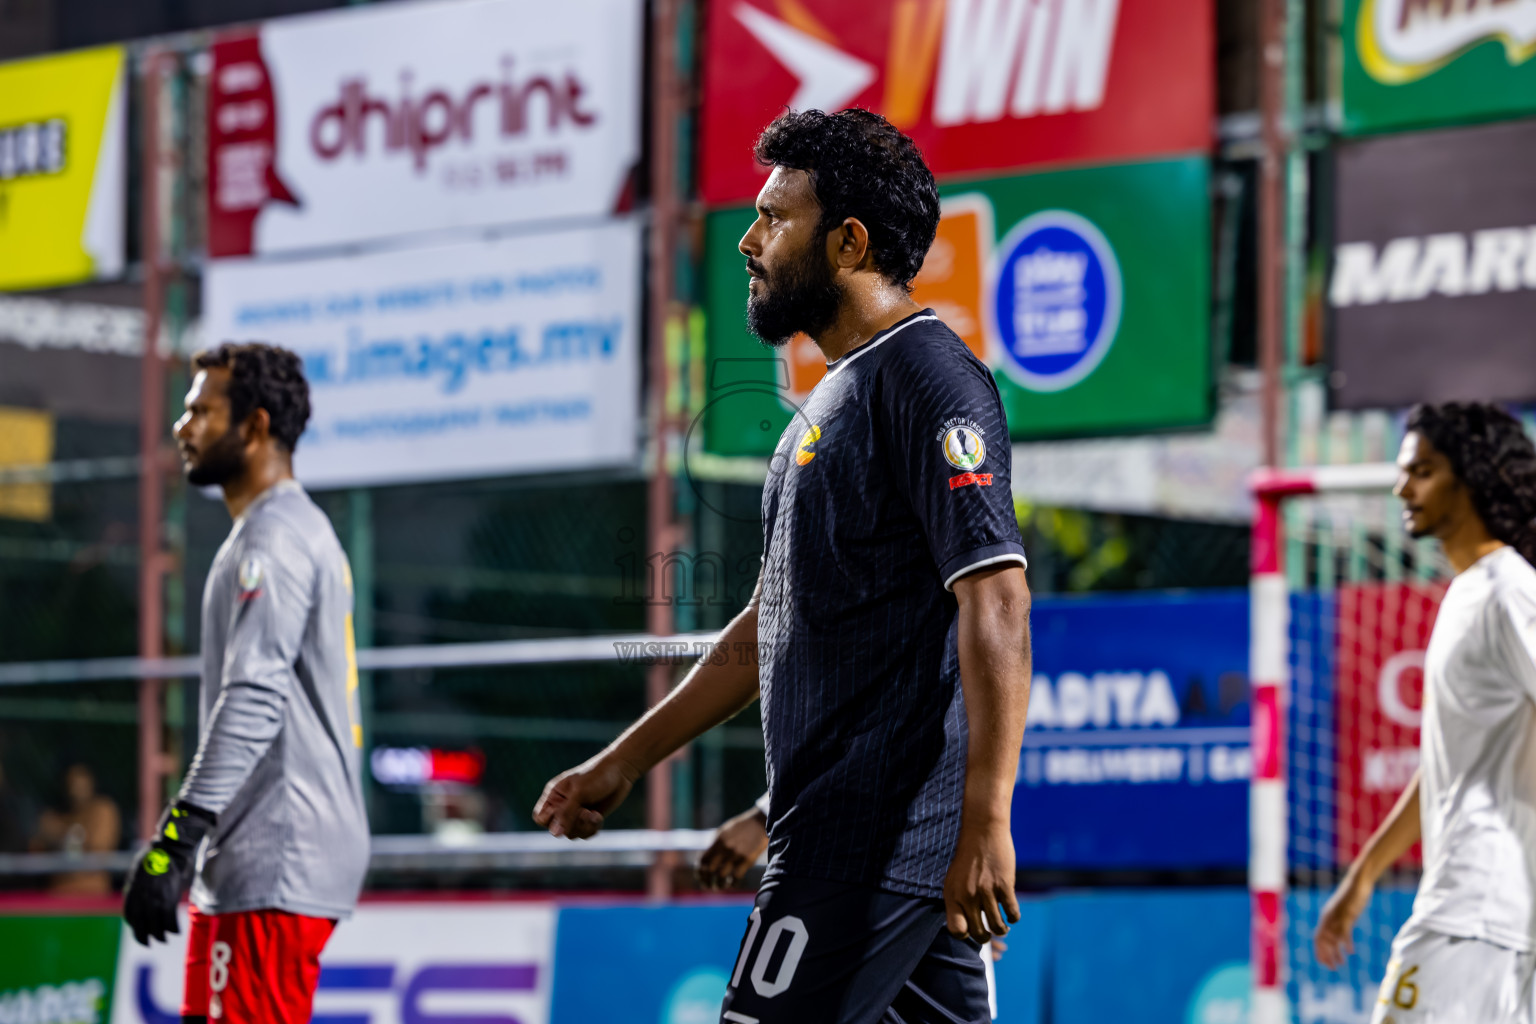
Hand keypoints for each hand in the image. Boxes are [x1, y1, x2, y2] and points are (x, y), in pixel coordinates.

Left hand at [122, 802, 214, 945]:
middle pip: (140, 926)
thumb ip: (139, 887)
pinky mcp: (168, 900)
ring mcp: (155, 901)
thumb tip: (141, 895)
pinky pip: (170, 920)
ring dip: (160, 936)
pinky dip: (173, 928)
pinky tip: (176, 931)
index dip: (134, 926)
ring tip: (165, 939)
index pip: (130, 916)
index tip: (139, 931)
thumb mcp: (140, 873)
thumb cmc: (156, 857)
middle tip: (149, 944)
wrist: (169, 850)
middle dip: (144, 938)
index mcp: (132, 893)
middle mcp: (141, 900)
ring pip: (156, 926)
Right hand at [533, 754, 637, 838]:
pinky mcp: (588, 818)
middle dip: (572, 824)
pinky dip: (592, 828)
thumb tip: (555, 834)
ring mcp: (575, 813)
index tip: (565, 812)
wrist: (620, 772)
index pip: (540, 818)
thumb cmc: (597, 777)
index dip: (551, 821)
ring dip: (585, 827)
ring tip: (594, 814)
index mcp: (554, 795)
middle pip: (556, 830)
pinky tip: (599, 817)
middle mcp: (562, 805)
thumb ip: (566, 813)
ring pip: (571, 834)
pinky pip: (584, 834)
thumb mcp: (579, 794)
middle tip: (586, 811)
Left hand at [697, 806, 768, 889]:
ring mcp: (736, 855)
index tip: (701, 877)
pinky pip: (736, 877)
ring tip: (719, 886)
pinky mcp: (747, 860)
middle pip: (710, 870)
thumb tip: (705, 861)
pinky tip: (731, 883)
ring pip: (721, 876)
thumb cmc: (741, 828)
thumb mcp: (724, 832)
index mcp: (718, 841)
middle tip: (708, 885)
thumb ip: (715, 845)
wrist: (760, 823)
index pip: (703, 860)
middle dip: (707, 880)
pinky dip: (732, 883)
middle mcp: (725, 848)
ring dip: (719, 884)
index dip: (700, 871)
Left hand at [943, 819, 1019, 941]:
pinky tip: (1012, 914)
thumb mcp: (955, 878)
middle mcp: (967, 896)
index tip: (972, 929)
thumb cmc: (969, 856)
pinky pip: (1012, 913)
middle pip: (977, 933)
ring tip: (1003, 926)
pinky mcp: (1004, 886)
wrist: (983, 831)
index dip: (966, 934)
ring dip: (1002, 929)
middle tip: (990, 933)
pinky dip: (1014, 917)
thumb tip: (966, 925)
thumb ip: (958, 899)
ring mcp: (986, 891)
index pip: (956, 930)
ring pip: (997, 926)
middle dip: (985, 938)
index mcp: (952, 895)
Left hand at [1315, 869, 1373, 968]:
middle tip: (1332, 968)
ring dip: (1335, 952)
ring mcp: (1337, 916)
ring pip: (1332, 938)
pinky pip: (1344, 931)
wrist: (1357, 882)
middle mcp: (1328, 918)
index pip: (1318, 938)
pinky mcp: (1347, 914)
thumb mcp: (1343, 911)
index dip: (1320, 951)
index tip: (1325, 963)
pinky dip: (1346, 942)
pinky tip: (1351, 951)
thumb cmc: (1352, 896)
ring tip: (1340, 964)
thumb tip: (1341, 931)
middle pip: (1322, 941)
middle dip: (1325, 955)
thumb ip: (1341, 921)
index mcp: (1326, 917)